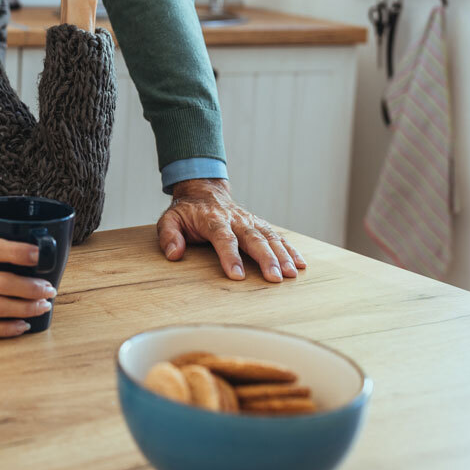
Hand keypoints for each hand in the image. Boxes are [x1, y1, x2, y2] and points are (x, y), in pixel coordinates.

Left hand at [156, 179, 306, 281]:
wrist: (204, 191)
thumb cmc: (186, 211)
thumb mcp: (170, 219)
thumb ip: (169, 235)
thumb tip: (174, 254)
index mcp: (212, 219)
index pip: (223, 238)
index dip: (230, 257)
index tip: (237, 276)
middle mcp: (235, 219)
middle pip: (253, 238)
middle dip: (266, 258)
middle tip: (276, 278)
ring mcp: (250, 220)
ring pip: (269, 237)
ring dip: (282, 255)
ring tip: (292, 274)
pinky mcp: (259, 224)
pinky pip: (277, 236)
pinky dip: (290, 249)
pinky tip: (301, 265)